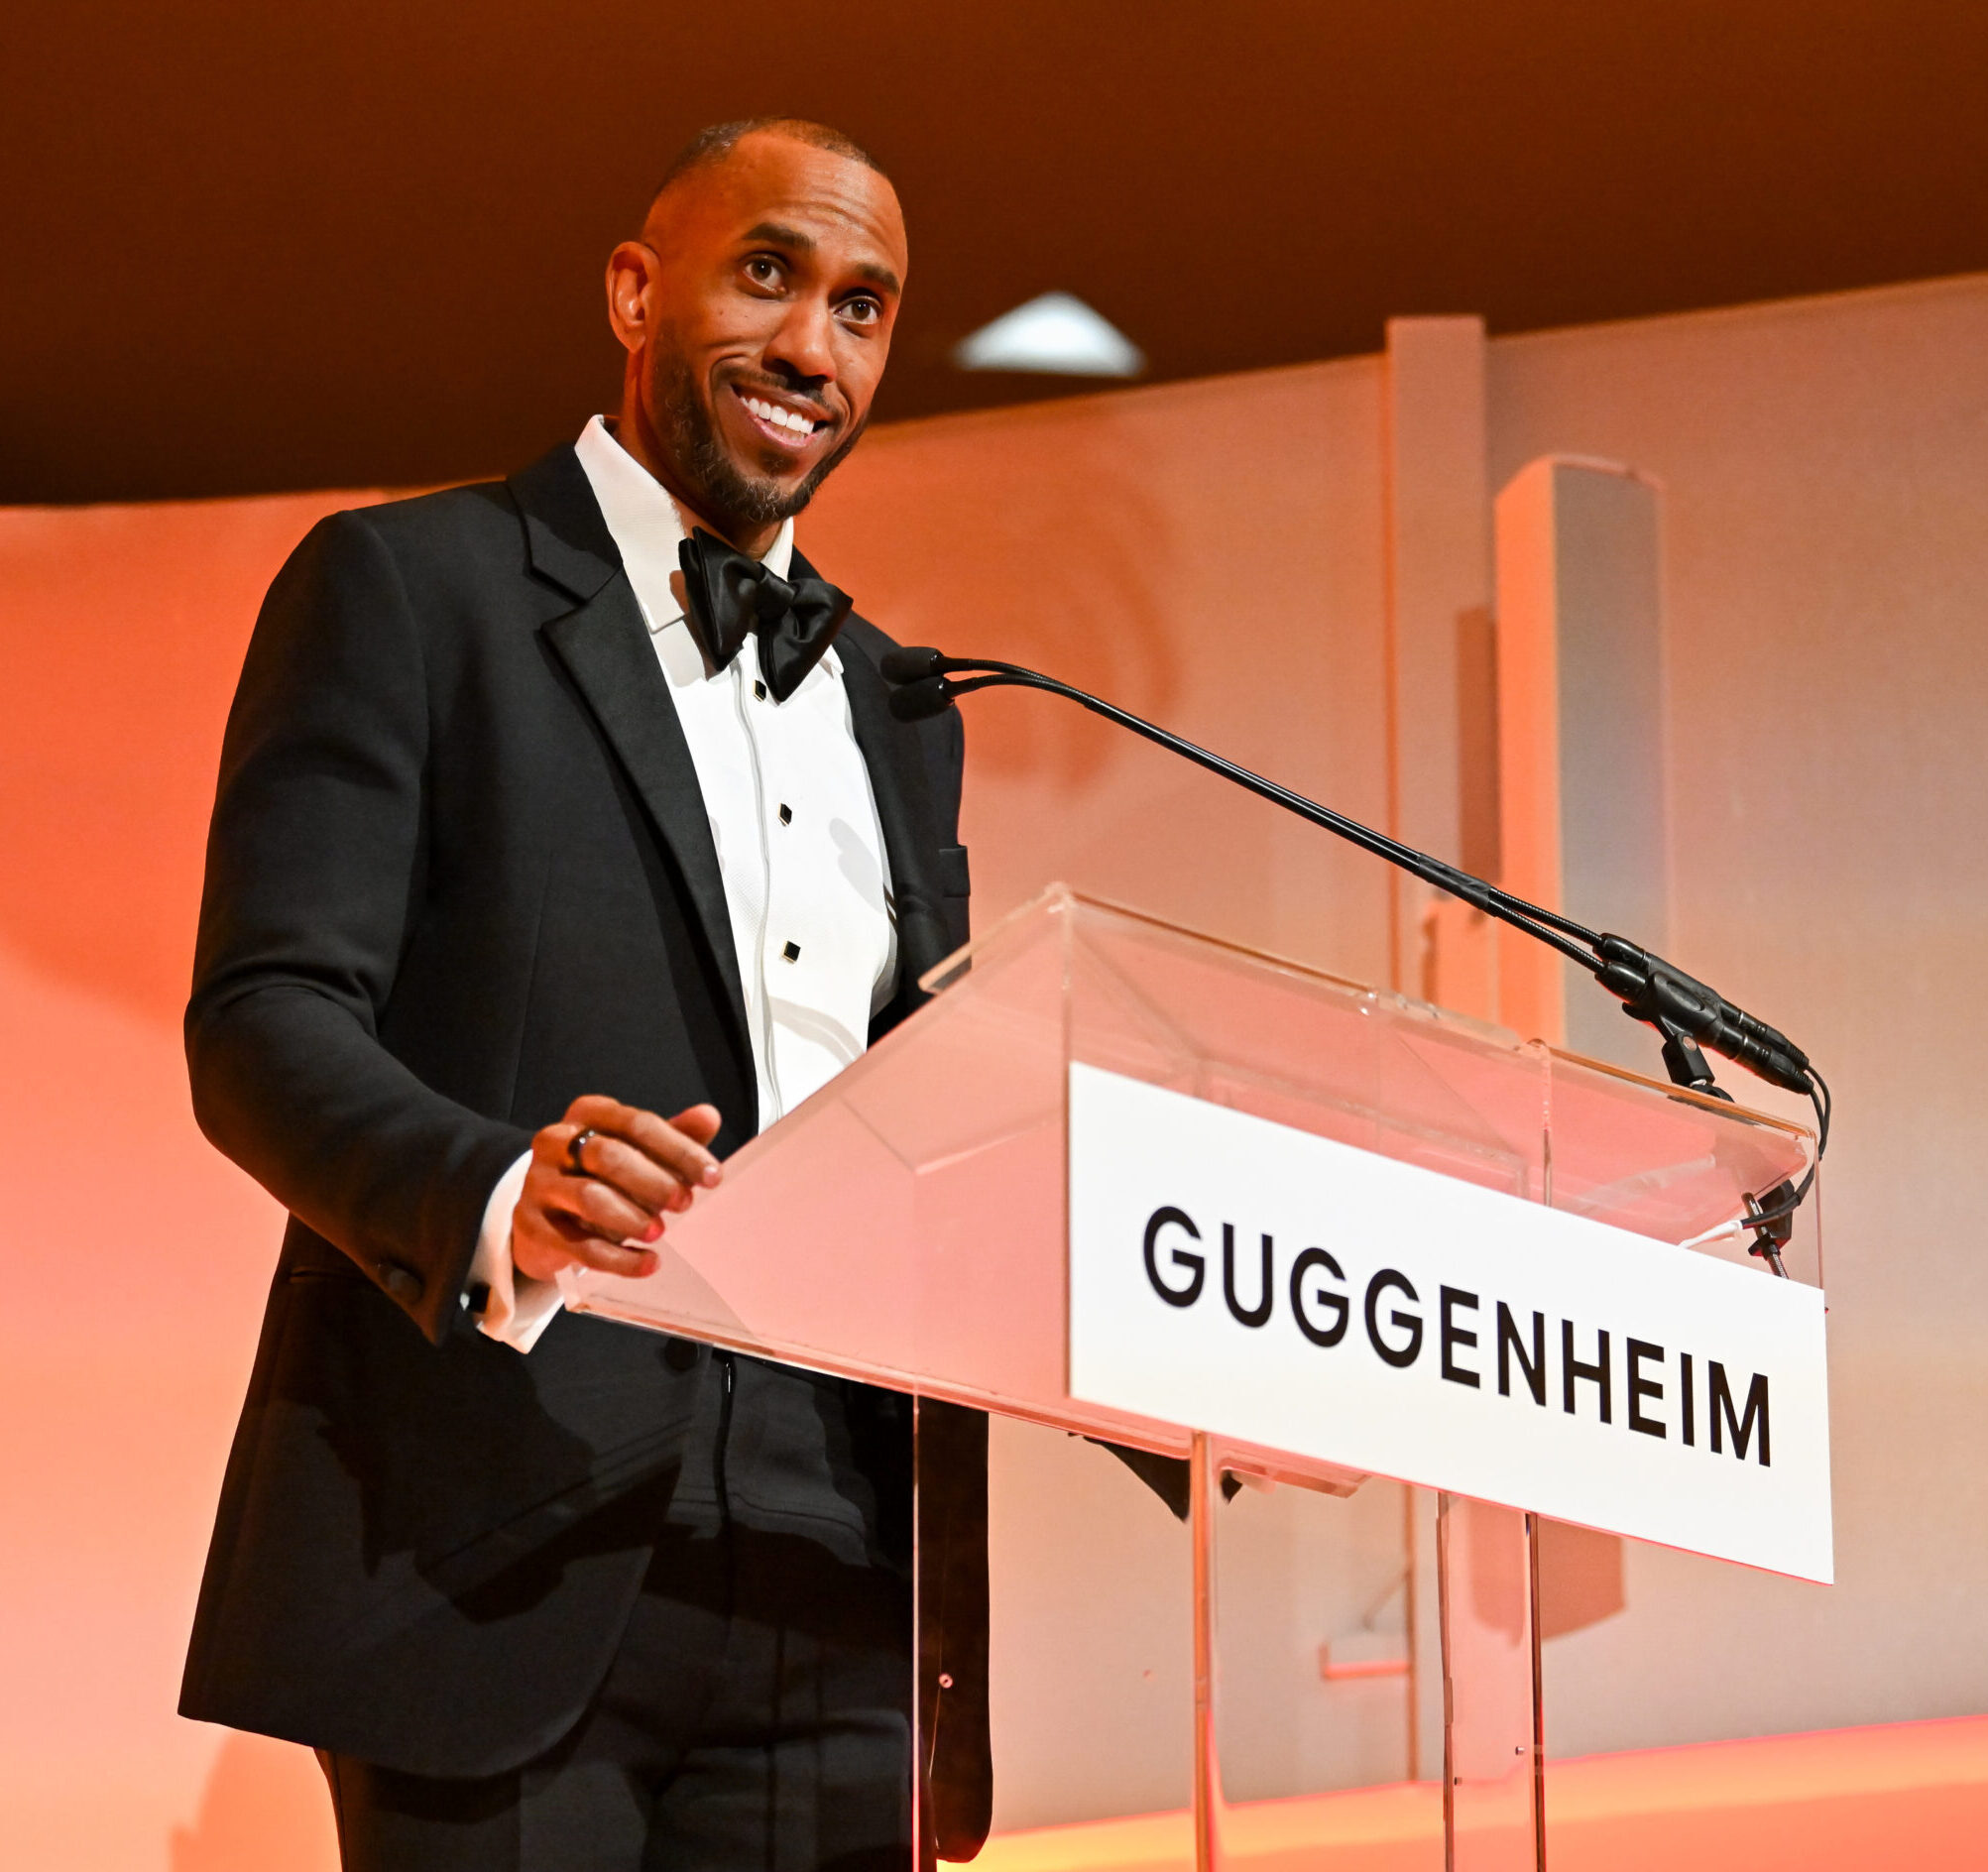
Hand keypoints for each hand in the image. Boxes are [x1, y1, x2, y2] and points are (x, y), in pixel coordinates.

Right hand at [511, 1095, 722, 1284]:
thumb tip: (709, 1116)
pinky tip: (648, 1263)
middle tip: (685, 1203)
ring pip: (590, 1197)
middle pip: (609, 1156)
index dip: (679, 1149)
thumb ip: (674, 1135)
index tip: (712, 1176)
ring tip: (659, 1232)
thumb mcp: (638, 1152)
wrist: (545, 1217)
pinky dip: (618, 1259)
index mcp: (588, 1113)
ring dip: (632, 1217)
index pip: (637, 1124)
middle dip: (654, 1181)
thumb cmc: (602, 1177)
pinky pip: (579, 1245)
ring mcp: (539, 1183)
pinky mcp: (532, 1227)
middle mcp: (556, 1141)